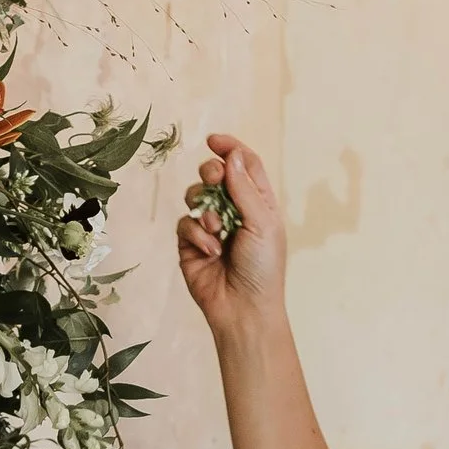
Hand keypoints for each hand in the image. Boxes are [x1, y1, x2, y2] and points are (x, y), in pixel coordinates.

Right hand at [176, 132, 286, 344]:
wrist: (243, 308)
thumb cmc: (263, 268)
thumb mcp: (262, 223)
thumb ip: (244, 188)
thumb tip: (232, 156)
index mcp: (258, 203)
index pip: (244, 165)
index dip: (230, 149)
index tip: (214, 140)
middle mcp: (233, 211)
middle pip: (215, 174)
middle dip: (211, 172)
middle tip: (213, 178)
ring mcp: (210, 227)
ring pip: (195, 196)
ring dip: (204, 209)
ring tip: (217, 230)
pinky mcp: (190, 244)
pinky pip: (184, 223)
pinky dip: (196, 234)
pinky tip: (210, 251)